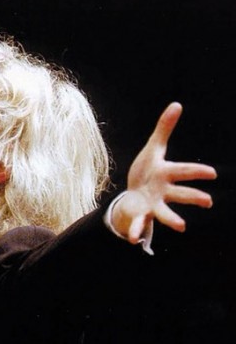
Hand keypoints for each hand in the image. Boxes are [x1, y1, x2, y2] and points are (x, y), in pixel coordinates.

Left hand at [112, 102, 216, 243]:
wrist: (133, 194)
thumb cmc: (147, 171)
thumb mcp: (154, 148)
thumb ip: (164, 128)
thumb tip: (176, 104)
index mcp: (167, 174)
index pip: (184, 171)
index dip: (197, 172)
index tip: (212, 173)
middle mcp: (164, 192)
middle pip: (181, 194)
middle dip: (194, 197)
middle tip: (209, 202)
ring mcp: (153, 205)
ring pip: (164, 213)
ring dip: (172, 219)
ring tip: (181, 227)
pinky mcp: (140, 214)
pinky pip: (139, 223)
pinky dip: (136, 230)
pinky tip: (131, 239)